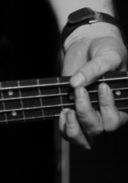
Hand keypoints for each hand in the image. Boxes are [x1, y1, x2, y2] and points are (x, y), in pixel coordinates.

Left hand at [60, 22, 127, 148]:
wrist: (91, 43)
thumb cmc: (106, 50)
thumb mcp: (107, 55)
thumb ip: (94, 69)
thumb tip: (76, 83)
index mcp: (120, 105)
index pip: (115, 120)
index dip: (107, 107)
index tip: (102, 86)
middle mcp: (104, 114)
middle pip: (97, 129)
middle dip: (86, 112)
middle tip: (79, 90)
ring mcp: (86, 114)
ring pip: (83, 139)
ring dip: (73, 128)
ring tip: (68, 110)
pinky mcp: (71, 110)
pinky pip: (68, 132)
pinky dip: (64, 127)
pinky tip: (62, 111)